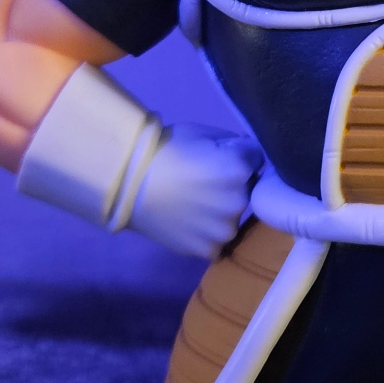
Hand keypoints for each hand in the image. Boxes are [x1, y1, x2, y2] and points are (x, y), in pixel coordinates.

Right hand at [130, 125, 263, 258]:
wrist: (128, 184)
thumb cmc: (165, 151)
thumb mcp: (202, 133)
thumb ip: (232, 143)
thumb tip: (246, 153)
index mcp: (240, 169)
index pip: (255, 160)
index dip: (237, 157)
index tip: (218, 159)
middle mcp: (240, 200)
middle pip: (246, 191)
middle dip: (232, 185)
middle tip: (203, 183)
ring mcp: (224, 228)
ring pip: (231, 218)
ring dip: (220, 212)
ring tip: (194, 204)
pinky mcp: (208, 248)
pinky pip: (216, 241)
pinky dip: (205, 234)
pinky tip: (189, 223)